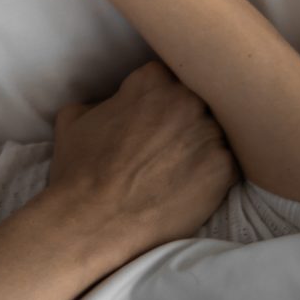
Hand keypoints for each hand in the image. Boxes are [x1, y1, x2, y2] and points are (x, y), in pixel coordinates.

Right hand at [45, 60, 239, 259]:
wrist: (93, 221)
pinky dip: (211, 175)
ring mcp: (208, 133)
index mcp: (152, 82)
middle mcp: (186, 100)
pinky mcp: (223, 168)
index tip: (151, 117)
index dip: (160, 99)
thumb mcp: (73, 119)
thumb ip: (101, 100)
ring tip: (178, 169)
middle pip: (197, 101)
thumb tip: (111, 104)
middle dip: (185, 119)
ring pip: (215, 132)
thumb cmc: (79, 172)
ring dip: (201, 146)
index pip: (169, 78)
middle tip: (168, 144)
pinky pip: (226, 164)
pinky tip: (189, 188)